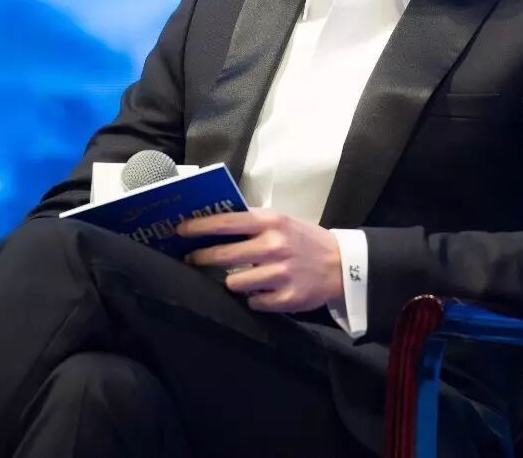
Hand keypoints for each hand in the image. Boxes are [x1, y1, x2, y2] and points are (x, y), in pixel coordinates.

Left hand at [179, 209, 342, 312]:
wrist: (342, 265)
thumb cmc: (303, 240)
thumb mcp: (280, 221)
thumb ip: (251, 222)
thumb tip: (211, 223)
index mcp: (270, 221)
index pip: (225, 222)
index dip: (199, 226)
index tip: (180, 229)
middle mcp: (274, 246)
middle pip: (223, 255)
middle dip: (201, 257)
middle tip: (192, 259)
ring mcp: (281, 273)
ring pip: (234, 283)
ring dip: (232, 281)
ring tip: (239, 278)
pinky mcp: (287, 298)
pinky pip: (254, 302)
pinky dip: (254, 298)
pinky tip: (262, 291)